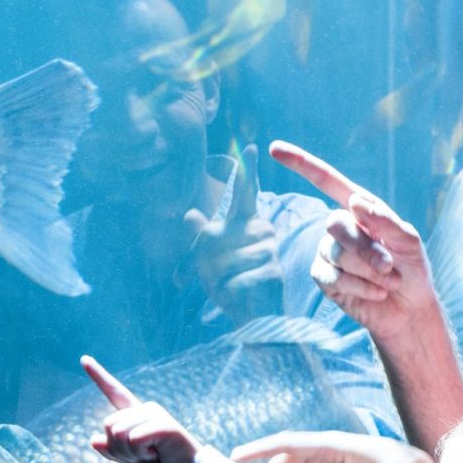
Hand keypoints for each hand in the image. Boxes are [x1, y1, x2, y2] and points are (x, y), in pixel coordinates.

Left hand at [84, 356, 200, 462]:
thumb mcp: (130, 461)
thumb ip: (112, 451)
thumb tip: (93, 439)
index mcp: (135, 416)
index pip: (114, 392)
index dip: (98, 376)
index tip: (84, 359)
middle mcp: (144, 410)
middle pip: (108, 425)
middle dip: (118, 448)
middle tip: (142, 455)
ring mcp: (155, 414)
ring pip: (118, 433)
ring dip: (130, 453)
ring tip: (151, 454)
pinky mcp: (164, 424)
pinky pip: (134, 439)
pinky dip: (140, 453)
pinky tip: (158, 453)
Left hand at [186, 147, 282, 320]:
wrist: (255, 316)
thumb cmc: (231, 283)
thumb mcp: (207, 261)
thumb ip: (200, 238)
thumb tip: (189, 214)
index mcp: (247, 221)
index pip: (245, 193)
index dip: (246, 170)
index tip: (252, 146)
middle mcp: (261, 229)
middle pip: (213, 236)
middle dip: (204, 260)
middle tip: (214, 276)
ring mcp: (268, 249)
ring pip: (221, 261)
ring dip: (217, 279)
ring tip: (231, 287)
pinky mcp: (273, 271)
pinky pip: (234, 280)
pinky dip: (228, 292)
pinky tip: (240, 296)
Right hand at [270, 140, 440, 341]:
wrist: (410, 308)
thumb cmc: (412, 269)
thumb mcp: (409, 242)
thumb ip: (385, 222)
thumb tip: (353, 202)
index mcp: (359, 208)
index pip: (327, 181)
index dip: (301, 164)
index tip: (274, 148)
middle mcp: (340, 226)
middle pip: (336, 224)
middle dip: (366, 248)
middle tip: (389, 266)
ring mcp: (329, 252)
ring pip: (337, 254)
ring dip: (368, 271)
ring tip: (388, 281)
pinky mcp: (324, 279)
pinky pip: (332, 278)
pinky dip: (360, 287)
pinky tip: (376, 293)